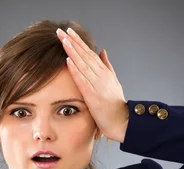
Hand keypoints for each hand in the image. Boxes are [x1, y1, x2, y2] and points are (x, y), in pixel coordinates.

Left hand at [57, 27, 128, 142]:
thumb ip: (107, 66)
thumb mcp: (114, 82)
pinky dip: (75, 70)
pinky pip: (83, 80)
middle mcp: (101, 75)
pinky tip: (68, 60)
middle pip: (85, 55)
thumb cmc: (116, 104)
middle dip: (72, 42)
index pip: (89, 53)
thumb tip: (102, 51)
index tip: (69, 32)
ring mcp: (97, 85)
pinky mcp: (93, 95)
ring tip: (63, 40)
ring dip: (72, 52)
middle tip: (60, 31)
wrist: (122, 122)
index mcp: (105, 72)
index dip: (79, 42)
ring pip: (83, 64)